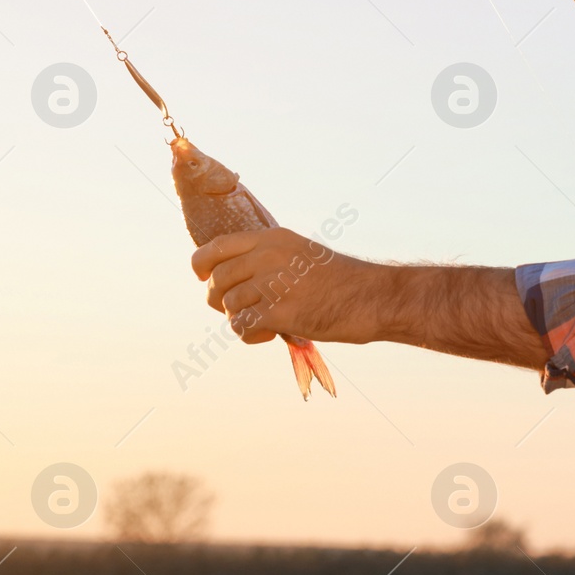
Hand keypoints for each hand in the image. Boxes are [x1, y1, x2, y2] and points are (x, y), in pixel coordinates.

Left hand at [191, 228, 389, 344]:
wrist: (373, 298)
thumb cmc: (342, 281)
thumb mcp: (302, 254)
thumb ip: (268, 260)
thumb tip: (234, 278)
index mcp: (273, 238)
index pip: (216, 247)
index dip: (201, 265)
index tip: (204, 278)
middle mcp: (268, 256)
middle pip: (217, 280)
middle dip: (220, 300)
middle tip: (239, 311)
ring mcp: (273, 284)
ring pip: (229, 306)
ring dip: (239, 320)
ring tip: (263, 324)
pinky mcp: (280, 312)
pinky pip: (242, 326)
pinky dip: (250, 336)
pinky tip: (269, 335)